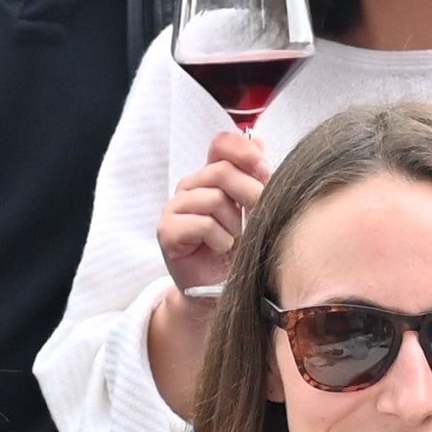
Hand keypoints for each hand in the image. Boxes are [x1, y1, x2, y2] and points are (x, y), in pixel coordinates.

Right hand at [156, 128, 267, 297]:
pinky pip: (203, 224)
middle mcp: (190, 187)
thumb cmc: (238, 250)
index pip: (221, 145)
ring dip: (233, 224)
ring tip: (234, 239)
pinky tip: (220, 249)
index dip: (244, 151)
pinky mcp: (167, 231)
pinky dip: (220, 239)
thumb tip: (260, 142)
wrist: (218, 288)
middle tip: (257, 216)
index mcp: (210, 176)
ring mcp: (174, 208)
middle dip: (249, 194)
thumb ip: (254, 177)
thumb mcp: (254, 210)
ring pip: (213, 199)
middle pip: (222, 171)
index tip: (264, 169)